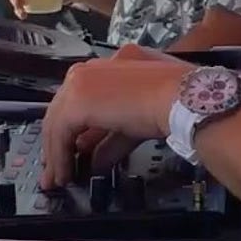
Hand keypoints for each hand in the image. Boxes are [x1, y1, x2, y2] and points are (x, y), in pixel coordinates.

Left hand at [39, 45, 193, 187]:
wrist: (184, 99)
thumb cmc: (179, 104)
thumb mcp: (137, 123)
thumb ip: (111, 139)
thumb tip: (95, 160)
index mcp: (116, 64)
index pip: (86, 97)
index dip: (77, 126)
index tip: (74, 148)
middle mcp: (95, 67)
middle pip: (65, 107)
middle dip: (59, 140)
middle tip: (57, 166)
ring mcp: (83, 80)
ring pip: (57, 119)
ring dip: (56, 152)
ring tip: (59, 176)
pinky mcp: (78, 99)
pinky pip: (59, 132)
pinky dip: (59, 155)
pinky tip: (64, 172)